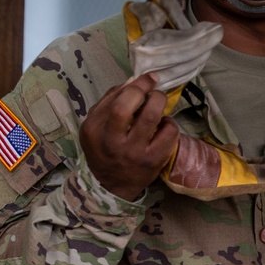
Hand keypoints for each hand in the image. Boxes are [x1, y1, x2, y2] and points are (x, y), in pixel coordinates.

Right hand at [79, 73, 178, 199]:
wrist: (109, 186)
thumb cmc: (103, 150)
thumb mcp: (94, 127)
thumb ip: (108, 102)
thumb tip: (133, 80)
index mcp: (94, 129)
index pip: (114, 99)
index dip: (136, 85)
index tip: (147, 78)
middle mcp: (111, 140)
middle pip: (126, 105)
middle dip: (145, 90)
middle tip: (153, 90)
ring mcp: (132, 151)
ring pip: (151, 116)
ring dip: (160, 102)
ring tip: (159, 103)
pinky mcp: (152, 161)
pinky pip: (168, 133)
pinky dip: (170, 123)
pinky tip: (164, 126)